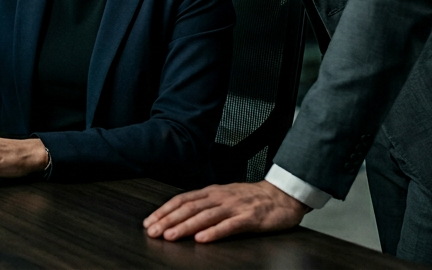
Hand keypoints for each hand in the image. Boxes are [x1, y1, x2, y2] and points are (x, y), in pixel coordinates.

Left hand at [143, 181, 307, 242]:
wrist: (282, 196)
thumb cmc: (252, 199)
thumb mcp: (225, 197)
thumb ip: (206, 205)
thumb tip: (181, 214)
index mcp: (212, 192)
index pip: (183, 200)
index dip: (164, 211)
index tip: (149, 222)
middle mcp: (220, 197)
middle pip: (189, 208)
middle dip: (169, 220)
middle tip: (153, 231)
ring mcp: (234, 207)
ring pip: (205, 216)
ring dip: (186, 226)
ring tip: (171, 236)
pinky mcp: (249, 218)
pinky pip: (229, 226)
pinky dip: (214, 232)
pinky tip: (202, 239)